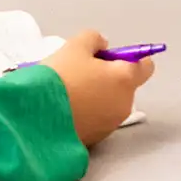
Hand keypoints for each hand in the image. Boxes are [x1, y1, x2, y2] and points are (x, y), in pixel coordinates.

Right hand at [42, 30, 155, 147]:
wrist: (34, 121)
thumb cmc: (59, 78)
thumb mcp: (74, 47)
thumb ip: (94, 40)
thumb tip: (103, 47)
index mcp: (125, 79)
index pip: (145, 66)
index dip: (127, 58)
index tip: (105, 57)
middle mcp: (124, 104)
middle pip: (124, 85)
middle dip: (107, 77)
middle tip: (79, 72)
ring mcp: (110, 125)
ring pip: (109, 104)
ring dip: (95, 96)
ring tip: (67, 92)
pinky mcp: (94, 140)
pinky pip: (95, 120)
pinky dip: (86, 113)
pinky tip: (63, 109)